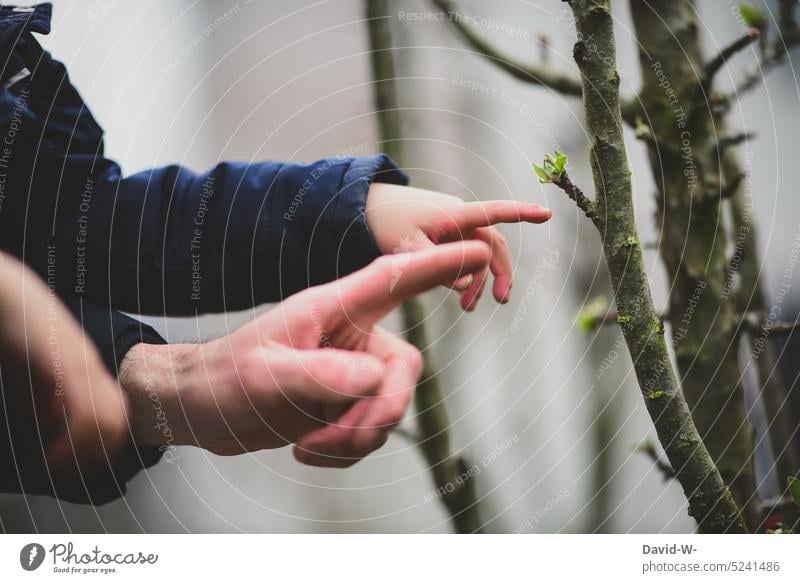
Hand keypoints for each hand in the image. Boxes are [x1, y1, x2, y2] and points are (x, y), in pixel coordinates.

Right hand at [0, 254, 126, 475]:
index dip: (103, 443)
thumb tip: (50, 424)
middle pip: (119, 420)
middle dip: (98, 453)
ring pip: (107, 421)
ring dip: (84, 452)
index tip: (80, 462)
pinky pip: (83, 412)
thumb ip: (46, 394)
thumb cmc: (17, 327)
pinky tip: (51, 451)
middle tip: (71, 469)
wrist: (8, 292)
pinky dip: (71, 440)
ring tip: (59, 464)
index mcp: (88, 368)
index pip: (116, 412)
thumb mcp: (35, 368)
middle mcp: (92, 367)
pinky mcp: (64, 365)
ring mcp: (82, 366)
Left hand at [123, 241, 490, 466]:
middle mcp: (350, 337)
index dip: (438, 265)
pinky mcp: (345, 405)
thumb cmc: (225, 376)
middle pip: (402, 369)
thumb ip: (321, 373)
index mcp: (333, 309)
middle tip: (342, 438)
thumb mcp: (265, 374)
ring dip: (355, 439)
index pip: (393, 279)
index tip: (478, 251)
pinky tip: (308, 449)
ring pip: (389, 408)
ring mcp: (350, 373)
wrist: (202, 410)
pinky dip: (346, 451)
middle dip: (379, 412)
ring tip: (310, 445)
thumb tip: (373, 380)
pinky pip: (371, 433)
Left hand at [365, 183, 550, 309]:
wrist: (366, 210)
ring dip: (481, 282)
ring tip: (468, 309)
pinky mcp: (447, 239)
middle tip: (500, 302)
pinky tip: (461, 297)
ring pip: (480, 256)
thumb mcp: (407, 248)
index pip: (494, 212)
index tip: (546, 215)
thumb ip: (436, 267)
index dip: (521, 214)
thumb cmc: (386, 223)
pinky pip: (467, 259)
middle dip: (500, 274)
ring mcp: (455, 230)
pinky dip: (468, 278)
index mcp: (454, 215)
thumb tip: (468, 286)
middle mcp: (460, 219)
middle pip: (493, 245)